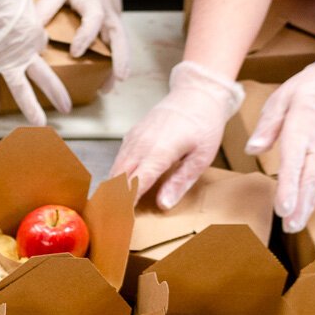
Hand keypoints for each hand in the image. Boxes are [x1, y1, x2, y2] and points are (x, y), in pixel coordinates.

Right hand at [0, 0, 72, 125]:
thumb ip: (26, 9)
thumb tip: (20, 9)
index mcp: (37, 34)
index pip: (40, 45)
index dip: (36, 43)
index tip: (30, 41)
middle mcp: (26, 53)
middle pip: (45, 78)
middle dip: (57, 95)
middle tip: (67, 109)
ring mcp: (7, 62)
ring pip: (20, 90)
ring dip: (30, 108)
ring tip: (39, 124)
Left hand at [36, 0, 130, 87]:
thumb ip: (45, 7)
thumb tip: (28, 31)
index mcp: (93, 1)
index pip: (93, 19)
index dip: (85, 35)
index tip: (76, 52)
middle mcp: (108, 11)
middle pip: (118, 35)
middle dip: (120, 57)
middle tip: (119, 78)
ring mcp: (113, 18)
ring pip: (121, 42)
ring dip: (120, 63)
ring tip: (111, 86)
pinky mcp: (113, 23)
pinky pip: (116, 42)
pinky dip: (116, 59)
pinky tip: (107, 78)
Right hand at [112, 60, 243, 208]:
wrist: (197, 92)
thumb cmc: (204, 124)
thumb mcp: (202, 156)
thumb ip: (180, 181)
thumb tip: (163, 204)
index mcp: (159, 153)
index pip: (134, 185)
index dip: (125, 205)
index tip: (120, 222)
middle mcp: (140, 146)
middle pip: (118, 179)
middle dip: (113, 201)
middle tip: (110, 221)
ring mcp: (133, 139)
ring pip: (115, 170)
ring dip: (112, 189)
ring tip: (111, 209)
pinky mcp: (131, 135)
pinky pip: (119, 159)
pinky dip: (117, 175)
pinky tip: (120, 187)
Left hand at [245, 44, 314, 232]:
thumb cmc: (312, 87)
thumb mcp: (284, 96)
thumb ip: (268, 124)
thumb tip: (253, 149)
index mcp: (303, 128)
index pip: (294, 162)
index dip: (289, 187)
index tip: (283, 207)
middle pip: (308, 178)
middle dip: (299, 204)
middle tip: (289, 226)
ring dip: (307, 205)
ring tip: (295, 226)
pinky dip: (314, 195)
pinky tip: (305, 210)